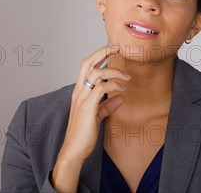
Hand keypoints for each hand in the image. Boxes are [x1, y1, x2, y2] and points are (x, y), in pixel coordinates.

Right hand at [57, 44, 130, 164]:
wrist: (73, 151)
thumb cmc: (83, 134)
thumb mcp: (97, 116)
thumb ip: (107, 105)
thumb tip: (120, 97)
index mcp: (79, 91)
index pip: (86, 65)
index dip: (98, 55)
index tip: (112, 49)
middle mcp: (79, 91)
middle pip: (87, 63)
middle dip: (102, 52)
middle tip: (117, 48)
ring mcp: (82, 98)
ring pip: (96, 73)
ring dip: (114, 71)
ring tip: (126, 77)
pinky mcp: (87, 107)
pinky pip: (101, 89)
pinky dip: (113, 86)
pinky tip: (122, 91)